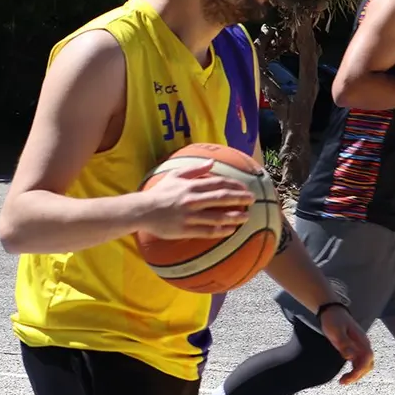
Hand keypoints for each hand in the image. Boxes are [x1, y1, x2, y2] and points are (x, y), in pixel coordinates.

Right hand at [139, 161, 254, 238]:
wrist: (142, 210)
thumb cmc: (159, 192)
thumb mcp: (175, 175)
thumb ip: (194, 169)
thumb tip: (212, 163)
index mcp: (191, 185)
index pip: (219, 183)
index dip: (234, 185)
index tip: (245, 187)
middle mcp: (192, 199)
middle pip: (222, 198)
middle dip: (240, 198)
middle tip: (252, 200)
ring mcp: (189, 215)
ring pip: (217, 216)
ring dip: (234, 216)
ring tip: (246, 217)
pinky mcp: (186, 229)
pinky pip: (207, 231)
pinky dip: (221, 230)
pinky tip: (230, 230)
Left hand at [319, 305, 373, 384]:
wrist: (332, 311)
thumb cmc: (333, 320)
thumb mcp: (336, 331)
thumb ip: (343, 343)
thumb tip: (350, 357)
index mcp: (361, 340)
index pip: (367, 359)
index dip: (359, 371)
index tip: (348, 378)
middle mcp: (363, 344)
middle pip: (368, 365)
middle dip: (358, 375)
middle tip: (343, 381)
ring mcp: (360, 347)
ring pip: (364, 365)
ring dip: (356, 375)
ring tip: (342, 381)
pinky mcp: (355, 348)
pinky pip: (358, 363)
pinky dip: (354, 371)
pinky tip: (345, 375)